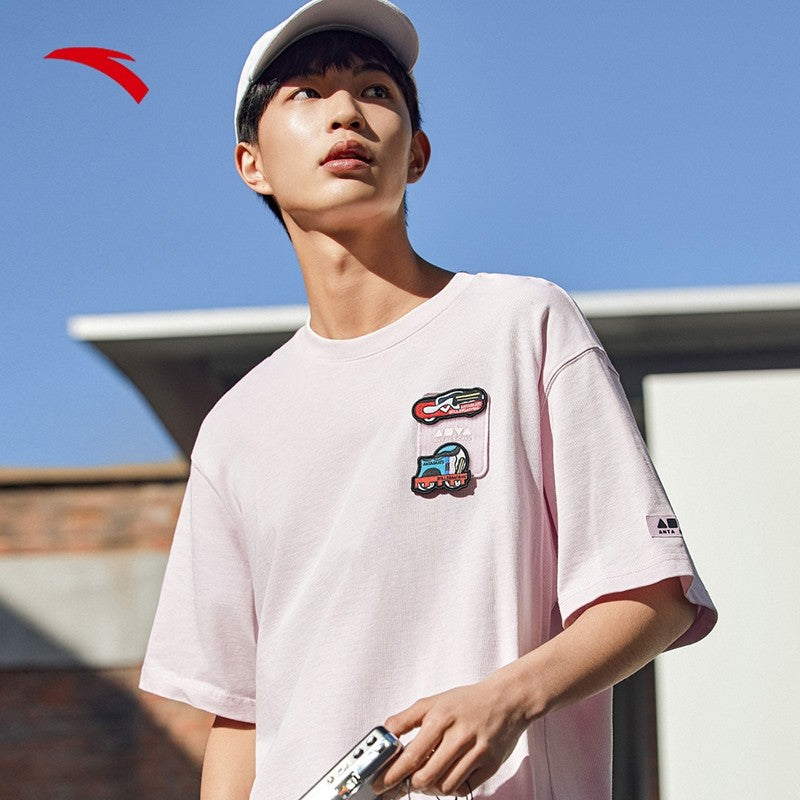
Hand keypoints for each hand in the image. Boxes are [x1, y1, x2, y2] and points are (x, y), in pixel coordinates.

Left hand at [371, 673, 528, 796]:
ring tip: (429, 775)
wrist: (507, 699)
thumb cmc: (467, 702)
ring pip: (445, 786)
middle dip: (411, 784)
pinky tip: (449, 774)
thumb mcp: (434, 701)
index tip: (380, 784)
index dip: (393, 774)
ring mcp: (477, 752)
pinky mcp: (491, 765)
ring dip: (432, 786)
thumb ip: (407, 718)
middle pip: (427, 776)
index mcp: (441, 718)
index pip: (412, 755)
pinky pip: (465, 788)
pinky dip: (453, 786)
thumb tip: (385, 732)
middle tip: (406, 781)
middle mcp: (459, 736)